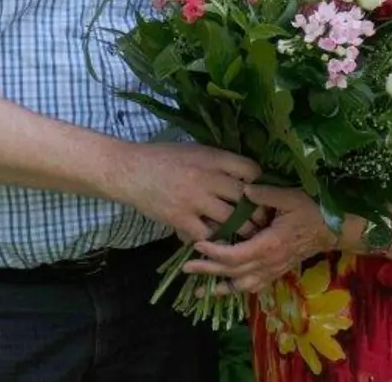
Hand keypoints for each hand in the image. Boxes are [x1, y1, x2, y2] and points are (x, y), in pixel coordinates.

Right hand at [117, 142, 261, 241]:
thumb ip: (218, 162)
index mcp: (212, 158)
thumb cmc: (162, 158)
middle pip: (246, 198)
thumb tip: (245, 177)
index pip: (250, 170)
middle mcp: (207, 178)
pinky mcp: (180, 218)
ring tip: (246, 235)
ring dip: (241, 230)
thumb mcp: (194, 150)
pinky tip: (216, 241)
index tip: (262, 194)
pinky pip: (207, 235)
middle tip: (262, 221)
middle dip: (257, 212)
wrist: (129, 170)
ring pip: (231, 220)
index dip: (261, 184)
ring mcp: (194, 200)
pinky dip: (213, 239)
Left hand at [181, 185, 335, 292]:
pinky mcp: (277, 272)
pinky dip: (237, 290)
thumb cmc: (312, 211)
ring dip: (221, 288)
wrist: (333, 230)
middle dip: (209, 271)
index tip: (197, 244)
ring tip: (200, 290)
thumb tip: (244, 188)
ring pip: (243, 285)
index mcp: (270, 245)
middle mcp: (270, 262)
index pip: (236, 255)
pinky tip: (226, 290)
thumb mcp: (291, 196)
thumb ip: (267, 194)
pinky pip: (254, 287)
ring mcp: (274, 270)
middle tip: (186, 269)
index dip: (215, 252)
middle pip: (234, 273)